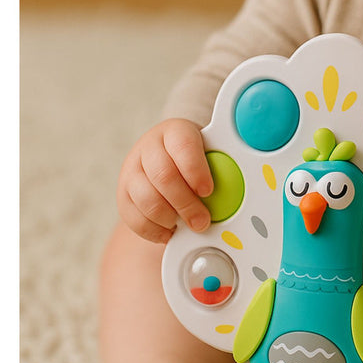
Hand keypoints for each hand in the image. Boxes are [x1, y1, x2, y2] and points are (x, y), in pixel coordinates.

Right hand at [116, 118, 213, 243]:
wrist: (168, 154)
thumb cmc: (195, 158)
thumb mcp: (211, 152)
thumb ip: (223, 167)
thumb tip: (240, 193)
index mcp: (175, 131)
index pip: (184, 146)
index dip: (196, 171)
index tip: (208, 191)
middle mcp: (149, 147)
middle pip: (163, 176)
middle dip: (186, 204)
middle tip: (202, 221)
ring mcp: (131, 169)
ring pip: (146, 198)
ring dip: (169, 218)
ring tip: (185, 225)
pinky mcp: (122, 193)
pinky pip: (132, 217)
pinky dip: (153, 230)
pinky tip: (169, 231)